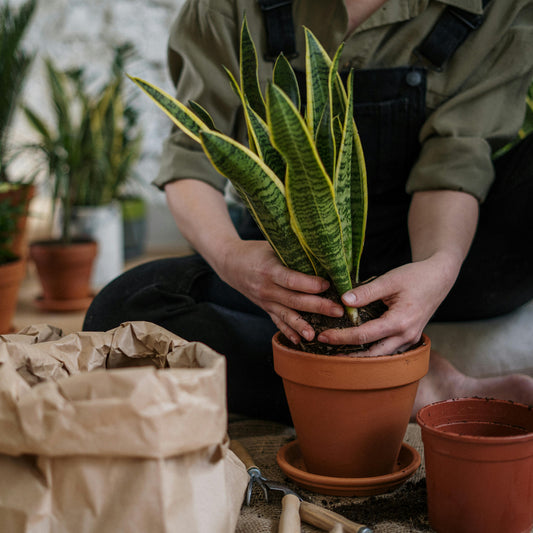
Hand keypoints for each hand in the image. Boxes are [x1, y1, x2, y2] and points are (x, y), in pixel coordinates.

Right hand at [217, 240, 344, 343]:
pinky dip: (288, 332)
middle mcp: (266, 288)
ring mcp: (265, 301)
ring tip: (316, 335)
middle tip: (338, 311)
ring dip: (302, 326)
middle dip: (317, 306)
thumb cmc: (255, 251)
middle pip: (294, 300)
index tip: (328, 285)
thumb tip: (322, 254)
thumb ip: (292, 252)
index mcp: (269, 270)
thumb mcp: (272, 246)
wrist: (230, 263)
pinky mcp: (265, 308)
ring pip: (286, 315)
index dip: (310, 284)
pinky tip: (299, 341)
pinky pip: (277, 322)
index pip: (291, 280)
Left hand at [317, 252, 458, 354]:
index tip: (323, 337)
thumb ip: (366, 292)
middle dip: (348, 355)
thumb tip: (343, 301)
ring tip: (338, 353)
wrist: (439, 277)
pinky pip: (389, 350)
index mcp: (400, 322)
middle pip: (372, 354)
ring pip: (382, 356)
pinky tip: (357, 347)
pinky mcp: (410, 338)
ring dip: (360, 356)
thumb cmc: (416, 276)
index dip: (341, 337)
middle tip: (325, 351)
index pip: (364, 335)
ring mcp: (410, 339)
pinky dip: (373, 351)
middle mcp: (406, 336)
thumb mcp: (390, 280)